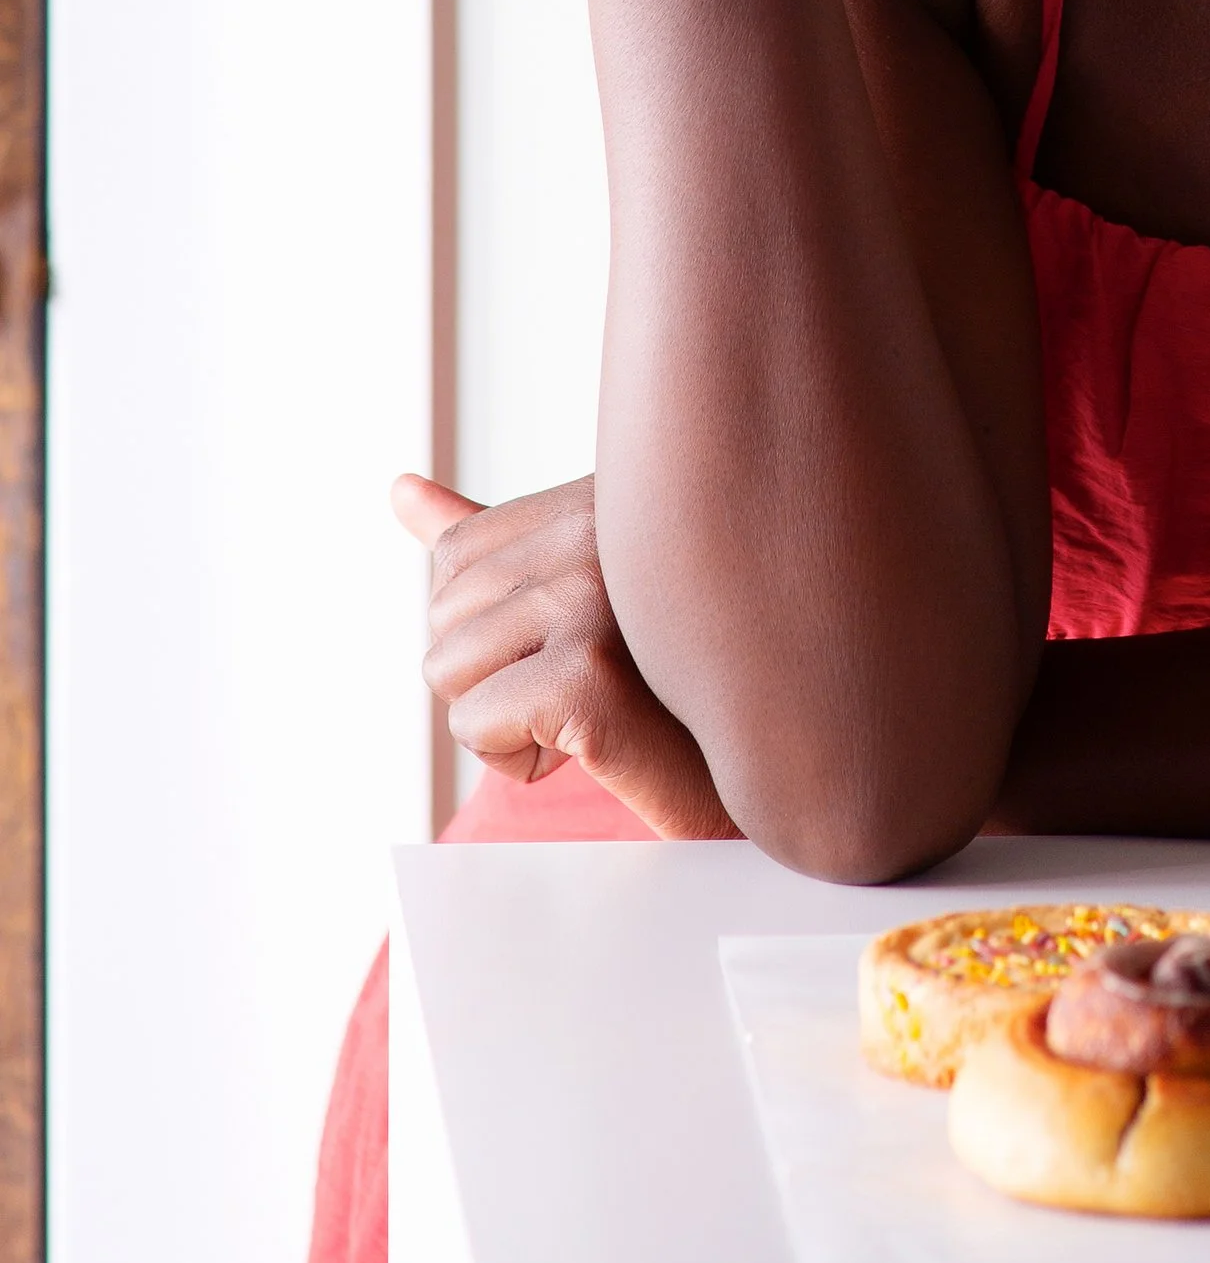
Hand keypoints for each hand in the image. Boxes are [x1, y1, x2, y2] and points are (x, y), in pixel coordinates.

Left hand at [396, 473, 740, 838]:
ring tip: (598, 713)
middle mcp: (601, 528)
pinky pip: (474, 724)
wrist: (758, 775)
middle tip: (593, 688)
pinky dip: (516, 759)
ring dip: (506, 721)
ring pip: (448, 672)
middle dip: (494, 677)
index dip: (494, 629)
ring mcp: (596, 596)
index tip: (581, 647)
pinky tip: (596, 749)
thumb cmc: (663, 693)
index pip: (454, 555)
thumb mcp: (572, 598)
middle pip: (443, 614)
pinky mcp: (586, 675)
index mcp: (598, 497)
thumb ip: (492, 543)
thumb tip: (398, 487)